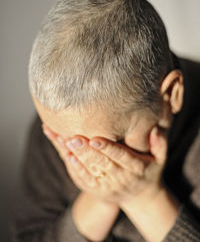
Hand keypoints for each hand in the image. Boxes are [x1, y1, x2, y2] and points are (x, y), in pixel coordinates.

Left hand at [42, 123, 167, 204]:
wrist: (139, 197)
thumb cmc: (148, 170)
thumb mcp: (160, 158)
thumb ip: (160, 144)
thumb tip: (155, 130)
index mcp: (136, 168)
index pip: (121, 156)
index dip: (108, 148)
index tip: (95, 139)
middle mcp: (121, 178)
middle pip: (101, 163)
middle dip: (86, 151)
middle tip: (73, 137)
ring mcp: (107, 186)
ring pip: (89, 171)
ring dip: (76, 157)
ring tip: (64, 141)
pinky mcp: (96, 190)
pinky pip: (83, 180)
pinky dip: (73, 168)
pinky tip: (65, 154)